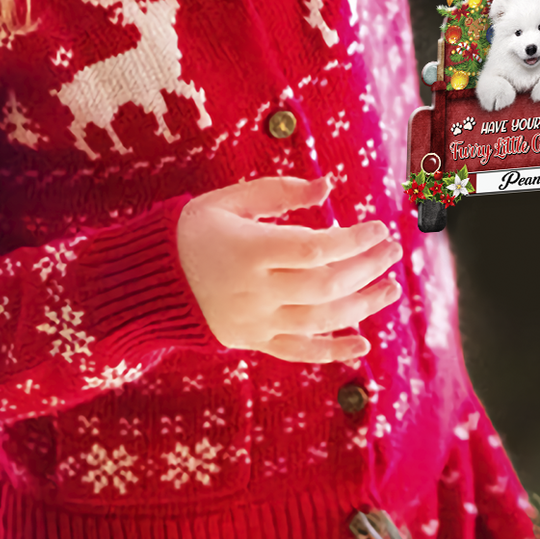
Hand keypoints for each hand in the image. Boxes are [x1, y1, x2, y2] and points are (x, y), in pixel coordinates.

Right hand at [176, 175, 401, 362]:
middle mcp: (255, 291)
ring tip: (391, 288)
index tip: (378, 227)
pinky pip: (298, 352)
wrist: (147, 281)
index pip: (315, 249)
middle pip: (325, 285)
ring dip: (362, 305)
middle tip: (393, 252)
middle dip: (366, 268)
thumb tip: (328, 187)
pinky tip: (363, 343)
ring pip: (320, 320)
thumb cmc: (192, 230)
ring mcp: (255, 321)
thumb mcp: (229, 200)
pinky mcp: (252, 341)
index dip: (353, 240)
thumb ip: (280, 192)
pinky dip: (332, 350)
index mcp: (250, 250)